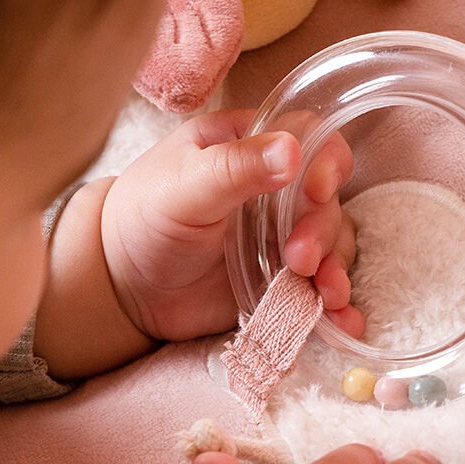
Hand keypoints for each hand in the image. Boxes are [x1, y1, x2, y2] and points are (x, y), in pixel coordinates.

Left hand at [101, 108, 363, 342]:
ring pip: (331, 246)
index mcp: (248, 146)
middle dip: (322, 231)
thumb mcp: (183, 185)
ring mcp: (280, 236)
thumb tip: (292, 150)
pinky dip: (337, 308)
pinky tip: (344, 325)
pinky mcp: (279, 280)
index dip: (325, 162)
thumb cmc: (142, 218)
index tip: (316, 190)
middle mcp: (273, 188)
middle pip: (326, 200)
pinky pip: (319, 290)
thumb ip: (234, 167)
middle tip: (297, 258)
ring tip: (327, 295)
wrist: (120, 286)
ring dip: (337, 270)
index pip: (309, 138)